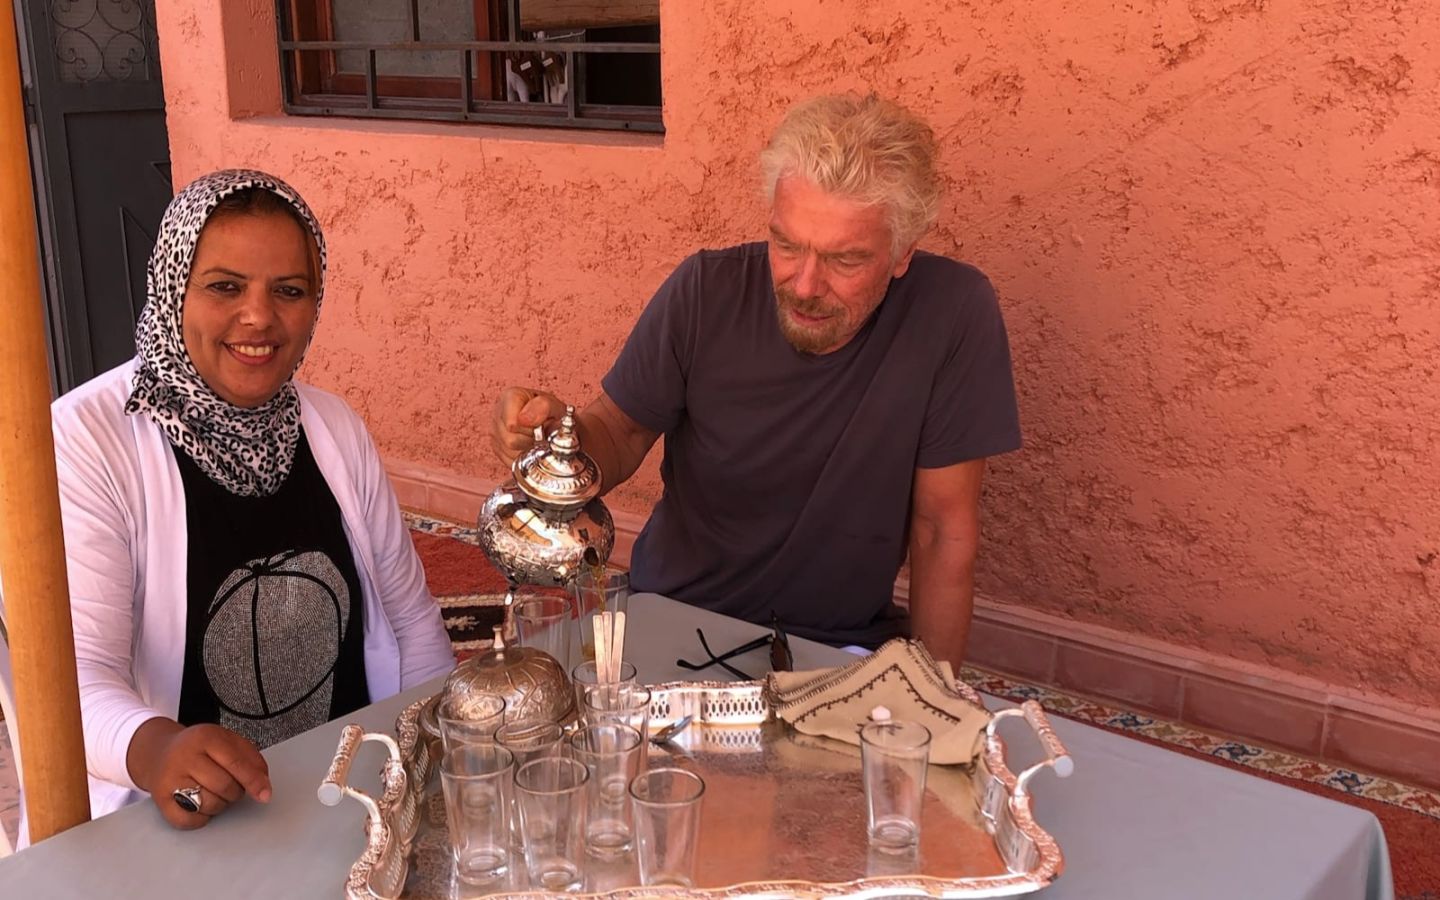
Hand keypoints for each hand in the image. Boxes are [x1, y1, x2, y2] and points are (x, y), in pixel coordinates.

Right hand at [129, 719, 271, 829]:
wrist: (158, 752)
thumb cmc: (199, 748)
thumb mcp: (227, 740)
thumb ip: (251, 758)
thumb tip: (263, 785)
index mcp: (206, 737)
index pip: (235, 763)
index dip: (253, 781)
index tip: (265, 794)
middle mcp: (185, 757)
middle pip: (224, 786)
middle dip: (235, 792)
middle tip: (231, 786)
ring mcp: (170, 779)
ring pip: (208, 805)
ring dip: (219, 805)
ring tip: (214, 792)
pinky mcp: (159, 799)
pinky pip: (188, 820)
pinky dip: (200, 818)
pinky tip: (200, 805)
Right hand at [491, 386, 565, 463]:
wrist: (552, 420)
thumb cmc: (551, 413)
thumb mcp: (554, 405)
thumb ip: (543, 407)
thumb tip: (525, 419)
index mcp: (509, 397)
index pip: (512, 424)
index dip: (530, 428)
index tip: (540, 424)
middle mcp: (498, 413)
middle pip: (510, 440)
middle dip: (530, 440)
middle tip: (540, 433)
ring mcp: (495, 431)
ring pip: (509, 452)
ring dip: (527, 450)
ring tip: (535, 438)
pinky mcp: (497, 448)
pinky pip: (509, 460)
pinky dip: (523, 458)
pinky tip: (529, 446)